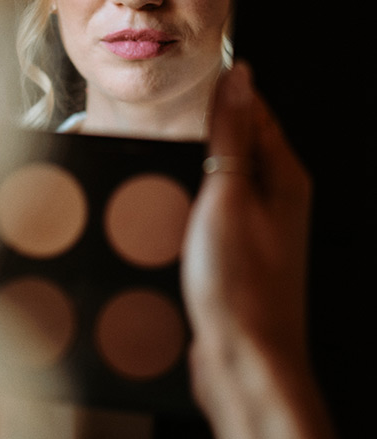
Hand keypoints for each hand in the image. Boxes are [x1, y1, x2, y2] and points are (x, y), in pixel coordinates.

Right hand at [181, 62, 311, 410]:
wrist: (245, 362)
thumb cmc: (239, 285)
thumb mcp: (228, 195)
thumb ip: (231, 135)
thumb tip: (240, 76)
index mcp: (284, 177)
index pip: (254, 113)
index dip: (217, 99)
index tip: (178, 94)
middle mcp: (278, 201)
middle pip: (234, 148)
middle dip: (195, 139)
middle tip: (155, 138)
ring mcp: (258, 232)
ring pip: (217, 185)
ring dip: (185, 179)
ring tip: (153, 180)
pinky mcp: (236, 259)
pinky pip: (208, 219)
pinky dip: (184, 212)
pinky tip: (159, 220)